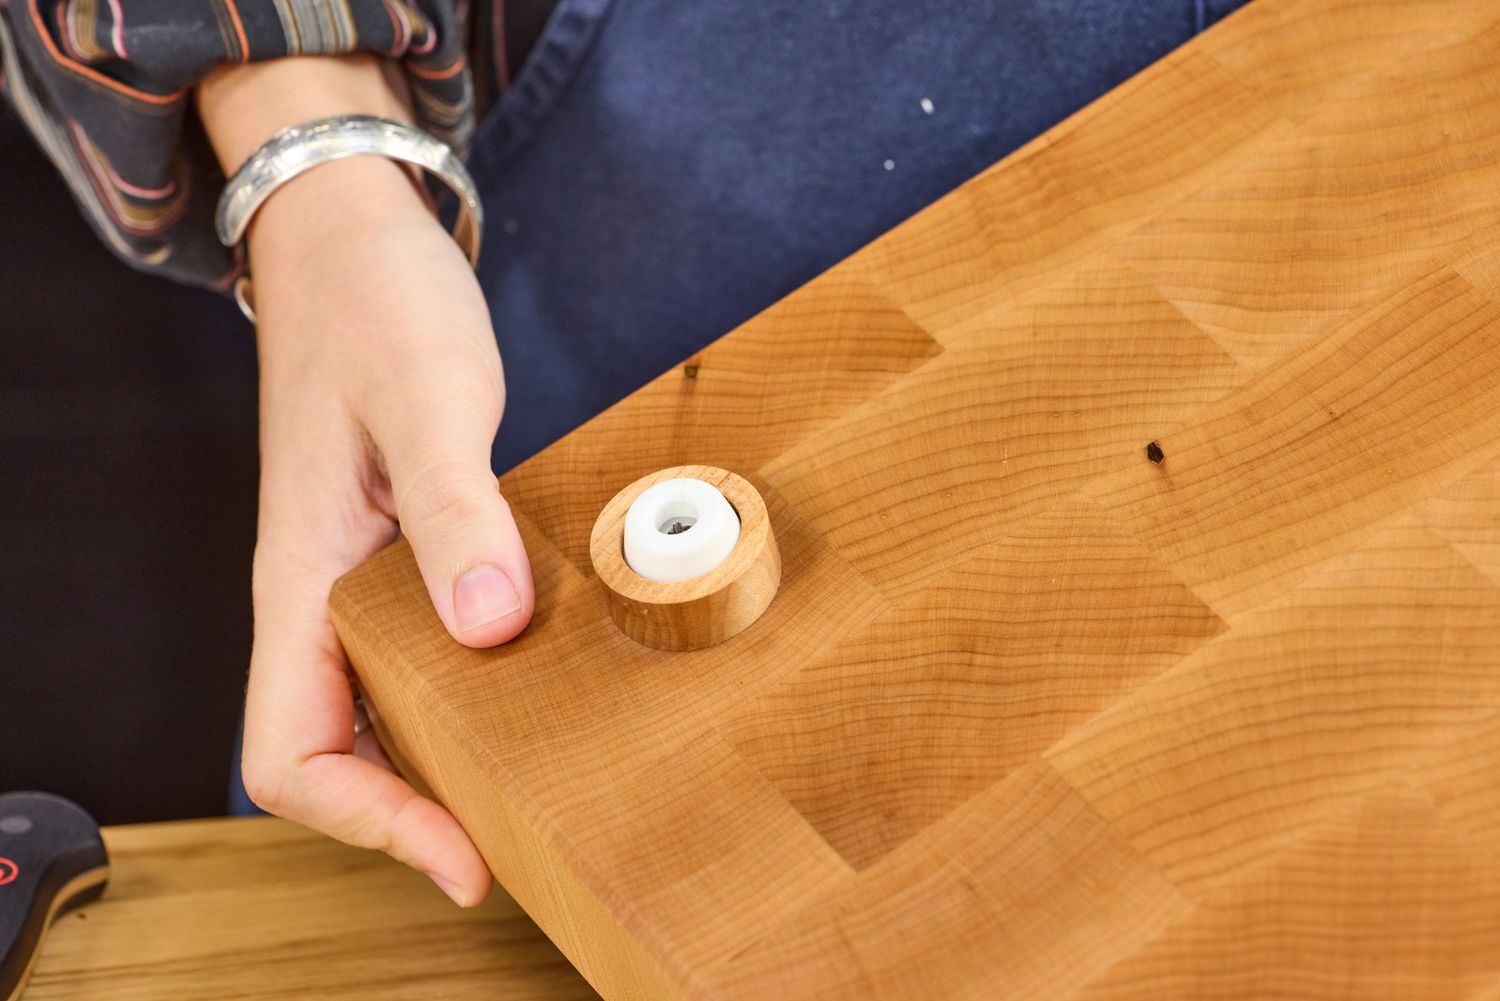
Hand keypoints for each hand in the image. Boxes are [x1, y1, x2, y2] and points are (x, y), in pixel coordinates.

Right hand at [238, 154, 532, 906]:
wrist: (351, 237)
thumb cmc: (376, 303)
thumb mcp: (429, 399)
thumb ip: (457, 512)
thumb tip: (489, 628)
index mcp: (302, 575)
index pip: (292, 752)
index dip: (372, 821)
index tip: (467, 855)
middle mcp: (317, 592)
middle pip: (334, 752)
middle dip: (414, 811)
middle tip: (524, 833)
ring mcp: (352, 574)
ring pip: (375, 708)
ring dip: (442, 757)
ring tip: (538, 779)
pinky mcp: (394, 547)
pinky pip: (413, 649)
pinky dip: (464, 689)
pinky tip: (530, 684)